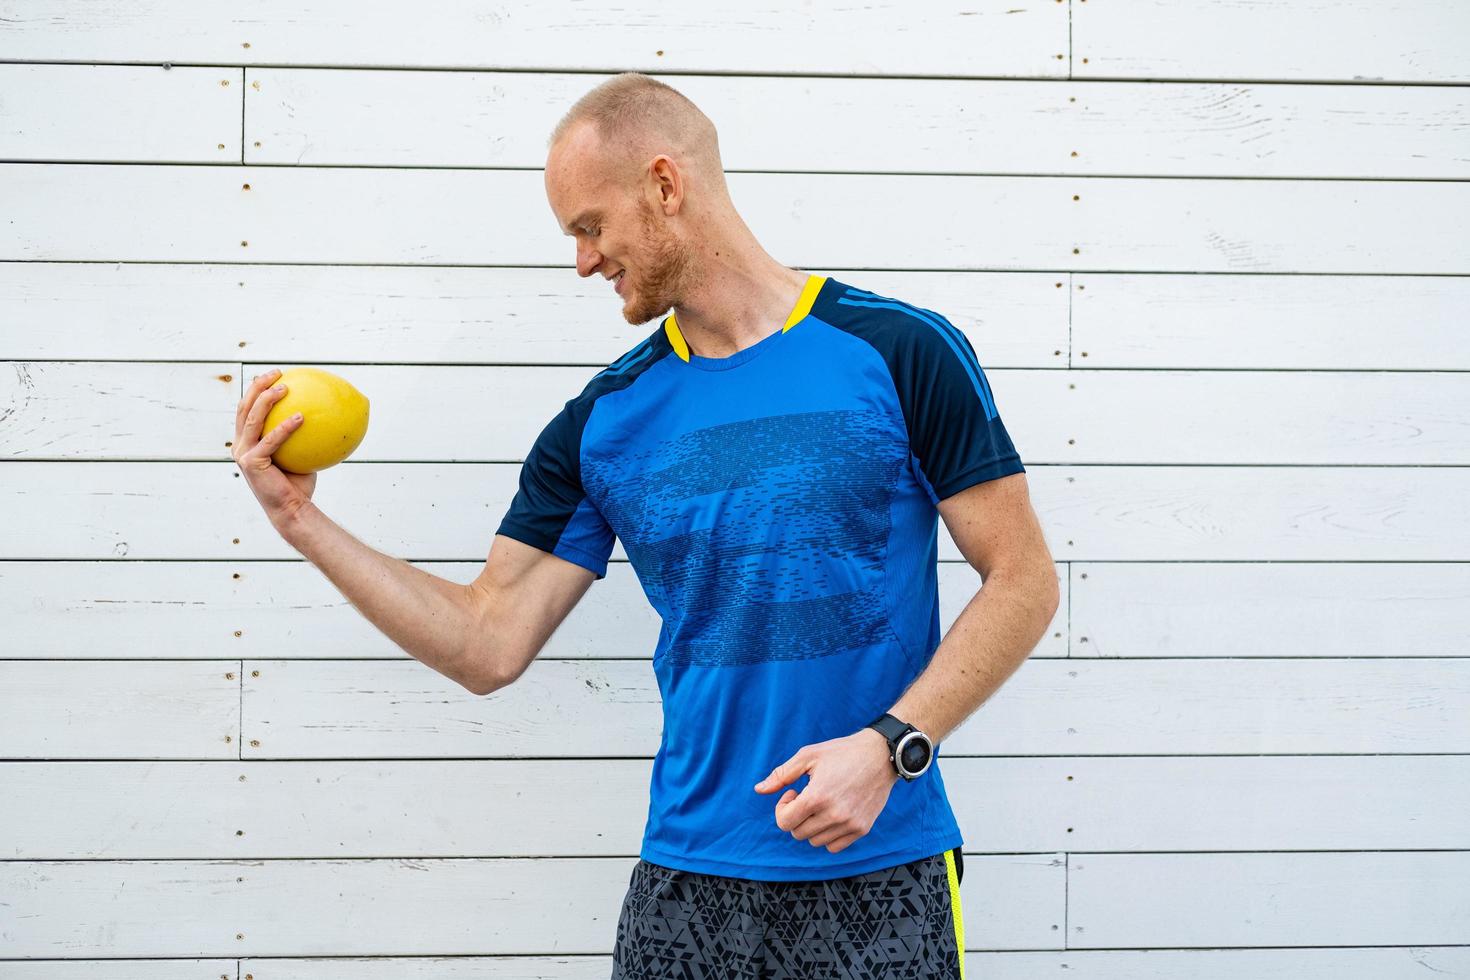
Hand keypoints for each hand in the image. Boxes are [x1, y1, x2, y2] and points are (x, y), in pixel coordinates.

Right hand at [233, 368, 315, 527]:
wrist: (292, 508)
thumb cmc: (299, 482)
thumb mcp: (301, 452)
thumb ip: (304, 434)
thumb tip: (326, 411)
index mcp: (247, 441)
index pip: (247, 409)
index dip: (255, 388)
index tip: (275, 374)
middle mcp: (240, 445)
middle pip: (244, 407)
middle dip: (257, 386)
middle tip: (277, 373)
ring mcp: (243, 454)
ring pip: (252, 418)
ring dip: (267, 399)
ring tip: (285, 387)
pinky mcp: (251, 463)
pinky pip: (271, 440)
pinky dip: (285, 427)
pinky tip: (301, 416)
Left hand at [753, 727, 898, 853]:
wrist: (880, 755)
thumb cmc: (842, 752)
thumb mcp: (808, 756)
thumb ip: (781, 774)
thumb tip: (759, 790)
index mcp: (817, 797)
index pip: (784, 822)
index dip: (782, 808)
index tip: (793, 793)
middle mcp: (834, 815)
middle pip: (798, 833)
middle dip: (796, 816)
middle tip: (808, 796)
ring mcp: (850, 824)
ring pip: (815, 842)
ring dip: (812, 826)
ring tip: (822, 804)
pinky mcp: (862, 829)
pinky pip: (834, 847)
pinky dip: (828, 835)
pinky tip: (833, 814)